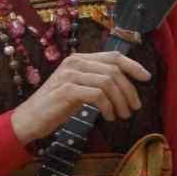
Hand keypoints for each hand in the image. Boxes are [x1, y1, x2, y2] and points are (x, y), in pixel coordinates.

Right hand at [10, 52, 151, 144]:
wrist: (30, 119)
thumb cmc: (55, 106)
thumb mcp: (78, 89)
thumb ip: (95, 81)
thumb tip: (123, 84)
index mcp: (79, 59)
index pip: (113, 56)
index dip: (133, 65)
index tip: (146, 78)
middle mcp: (75, 62)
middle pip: (114, 70)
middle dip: (129, 90)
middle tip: (134, 107)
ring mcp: (70, 75)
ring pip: (108, 82)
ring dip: (120, 101)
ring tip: (122, 116)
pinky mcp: (67, 90)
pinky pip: (97, 95)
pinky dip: (108, 107)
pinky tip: (108, 117)